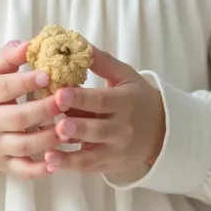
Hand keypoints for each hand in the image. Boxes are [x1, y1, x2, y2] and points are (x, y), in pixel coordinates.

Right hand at [0, 40, 64, 180]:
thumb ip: (9, 56)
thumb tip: (30, 43)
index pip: (4, 88)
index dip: (25, 81)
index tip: (48, 74)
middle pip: (17, 118)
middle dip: (44, 110)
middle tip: (67, 100)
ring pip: (23, 146)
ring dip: (48, 138)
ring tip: (69, 127)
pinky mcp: (3, 164)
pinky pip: (22, 170)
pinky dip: (39, 170)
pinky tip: (57, 162)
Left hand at [43, 48, 165, 177]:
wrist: (161, 130)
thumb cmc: (136, 97)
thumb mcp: (125, 76)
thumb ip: (101, 61)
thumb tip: (76, 42)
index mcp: (125, 102)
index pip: (101, 100)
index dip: (81, 98)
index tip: (61, 93)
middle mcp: (122, 128)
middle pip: (97, 129)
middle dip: (77, 128)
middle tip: (58, 124)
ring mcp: (116, 150)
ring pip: (91, 155)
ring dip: (69, 156)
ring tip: (48, 152)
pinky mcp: (109, 165)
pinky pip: (89, 168)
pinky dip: (70, 167)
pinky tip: (51, 163)